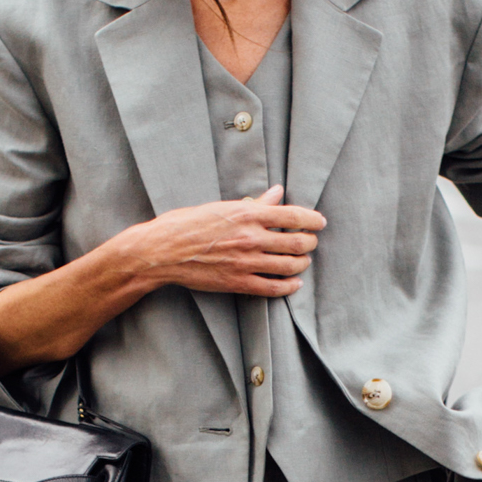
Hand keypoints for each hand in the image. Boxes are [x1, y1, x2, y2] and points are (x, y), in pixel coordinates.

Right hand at [132, 186, 323, 298]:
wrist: (162, 251)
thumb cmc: (188, 224)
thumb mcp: (223, 207)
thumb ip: (255, 204)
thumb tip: (278, 193)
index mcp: (247, 214)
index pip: (293, 216)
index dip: (313, 220)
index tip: (320, 222)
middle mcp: (250, 238)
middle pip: (297, 243)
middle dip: (310, 243)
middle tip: (310, 242)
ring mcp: (246, 262)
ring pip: (290, 266)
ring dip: (302, 263)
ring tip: (302, 261)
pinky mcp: (238, 283)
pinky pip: (274, 288)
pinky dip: (289, 287)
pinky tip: (293, 283)